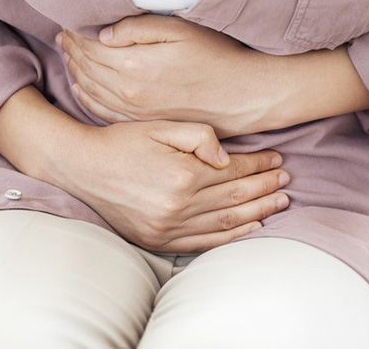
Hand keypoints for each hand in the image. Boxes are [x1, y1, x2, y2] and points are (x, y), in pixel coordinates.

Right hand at [48, 119, 290, 252]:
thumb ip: (199, 135)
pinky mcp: (158, 240)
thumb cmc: (121, 141)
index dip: (258, 165)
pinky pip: (204, 243)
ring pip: (226, 222)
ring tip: (279, 203)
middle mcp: (178, 206)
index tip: (277, 160)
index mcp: (182, 175)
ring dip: (257, 212)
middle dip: (265, 188)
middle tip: (287, 182)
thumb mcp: (160, 125)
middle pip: (235, 198)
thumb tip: (227, 157)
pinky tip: (251, 228)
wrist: (81, 168)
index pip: (232, 171)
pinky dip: (231, 237)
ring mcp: (168, 227)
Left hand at [57, 15, 276, 137]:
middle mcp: (129, 92)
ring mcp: (135, 111)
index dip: (75, 31)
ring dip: (76, 70)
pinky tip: (80, 88)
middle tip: (62, 33)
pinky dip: (87, 98)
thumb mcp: (181, 30)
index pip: (90, 45)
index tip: (67, 19)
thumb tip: (103, 33)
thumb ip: (138, 28)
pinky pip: (104, 111)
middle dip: (71, 48)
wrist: (244, 95)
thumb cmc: (218, 57)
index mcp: (135, 65)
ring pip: (91, 89)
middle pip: (86, 67)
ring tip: (67, 53)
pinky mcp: (144, 122)